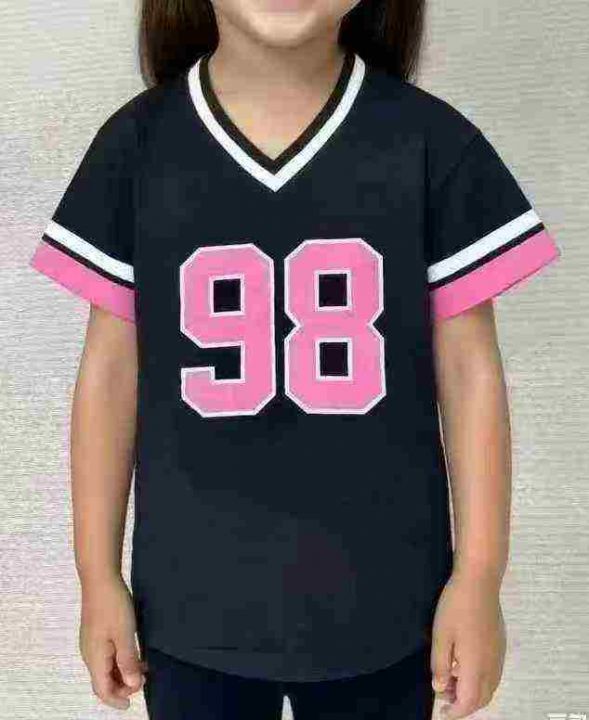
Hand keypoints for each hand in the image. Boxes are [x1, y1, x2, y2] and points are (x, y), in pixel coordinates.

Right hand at [79, 576, 144, 709]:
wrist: (100, 579)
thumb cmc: (112, 605)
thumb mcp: (125, 634)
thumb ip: (128, 660)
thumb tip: (133, 684)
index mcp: (95, 658)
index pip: (102, 689)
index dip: (117, 699)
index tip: (131, 704)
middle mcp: (89, 654)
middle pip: (103, 680)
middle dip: (122, 686)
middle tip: (144, 680)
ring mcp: (91, 643)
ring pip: (106, 668)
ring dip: (122, 672)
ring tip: (144, 667)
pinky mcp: (96, 633)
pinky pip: (106, 656)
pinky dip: (119, 661)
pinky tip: (134, 653)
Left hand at [430, 570, 506, 718]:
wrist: (480, 581)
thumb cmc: (456, 606)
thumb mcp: (440, 636)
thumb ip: (440, 665)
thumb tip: (441, 688)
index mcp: (476, 666)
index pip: (469, 701)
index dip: (455, 711)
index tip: (442, 713)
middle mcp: (492, 665)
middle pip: (482, 698)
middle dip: (464, 704)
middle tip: (443, 695)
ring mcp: (499, 655)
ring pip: (490, 687)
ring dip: (473, 692)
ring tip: (451, 679)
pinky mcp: (500, 644)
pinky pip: (493, 674)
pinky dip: (480, 680)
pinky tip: (464, 665)